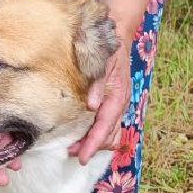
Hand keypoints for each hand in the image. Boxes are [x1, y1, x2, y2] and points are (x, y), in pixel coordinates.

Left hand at [70, 47, 128, 165]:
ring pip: (112, 133)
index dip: (93, 144)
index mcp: (118, 96)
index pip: (105, 126)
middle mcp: (120, 104)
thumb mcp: (102, 62)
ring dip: (97, 143)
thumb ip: (98, 84)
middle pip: (110, 136)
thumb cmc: (107, 49)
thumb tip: (92, 105)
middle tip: (72, 152)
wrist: (118, 35)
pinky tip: (87, 134)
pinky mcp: (115, 102)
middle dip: (92, 147)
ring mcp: (119, 104)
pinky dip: (100, 134)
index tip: (81, 157)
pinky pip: (111, 125)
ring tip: (77, 147)